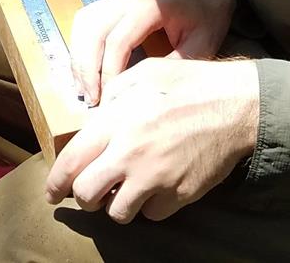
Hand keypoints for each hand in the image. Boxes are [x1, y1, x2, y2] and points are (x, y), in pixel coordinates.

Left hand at [46, 57, 258, 222]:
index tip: (52, 194)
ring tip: (128, 189)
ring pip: (117, 212)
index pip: (70, 162)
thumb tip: (92, 118)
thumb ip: (112, 96)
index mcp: (115, 122)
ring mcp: (154, 178)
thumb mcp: (143, 75)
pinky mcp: (178, 195)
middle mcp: (129, 153)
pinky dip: (151, 206)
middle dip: (85, 196)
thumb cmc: (189, 84)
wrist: (236, 105)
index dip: (55, 183)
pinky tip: (158, 187)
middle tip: (91, 192)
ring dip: (118, 204)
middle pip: (86, 194)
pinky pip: (152, 214)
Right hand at [70, 0, 236, 104]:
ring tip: (84, 88)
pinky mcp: (114, 1)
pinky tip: (85, 68)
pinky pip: (87, 20)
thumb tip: (144, 94)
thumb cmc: (207, 15)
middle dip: (87, 69)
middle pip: (92, 31)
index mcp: (151, 5)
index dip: (109, 73)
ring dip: (79, 57)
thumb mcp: (201, 45)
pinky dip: (81, 45)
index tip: (108, 99)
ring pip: (84, 24)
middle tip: (91, 99)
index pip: (117, 40)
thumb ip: (173, 67)